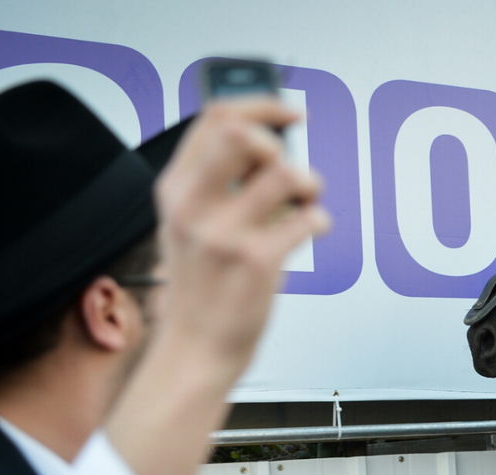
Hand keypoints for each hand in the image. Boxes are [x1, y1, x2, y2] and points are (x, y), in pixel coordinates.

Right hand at [151, 98, 329, 370]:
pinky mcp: (257, 262)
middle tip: (291, 168)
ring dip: (310, 184)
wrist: (194, 350)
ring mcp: (224, 234)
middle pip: (241, 132)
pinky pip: (308, 219)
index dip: (262, 104)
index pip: (215, 118)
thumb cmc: (199, 290)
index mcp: (175, 190)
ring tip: (309, 202)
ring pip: (284, 173)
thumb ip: (212, 184)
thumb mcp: (185, 227)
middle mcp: (194, 206)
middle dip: (280, 141)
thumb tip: (264, 143)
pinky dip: (320, 220)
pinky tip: (312, 230)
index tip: (291, 112)